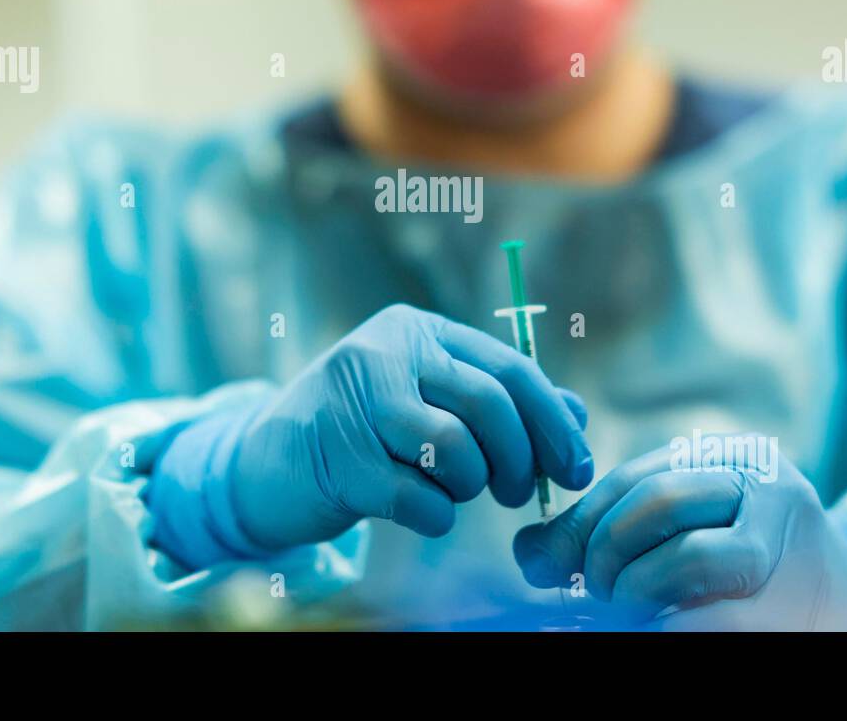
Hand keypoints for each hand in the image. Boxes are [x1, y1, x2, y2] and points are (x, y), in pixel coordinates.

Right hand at [230, 304, 593, 549]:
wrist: (268, 463)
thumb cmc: (364, 430)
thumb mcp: (429, 400)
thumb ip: (499, 401)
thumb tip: (576, 414)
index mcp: (416, 331)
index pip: (510, 368)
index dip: (554, 423)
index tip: (578, 468)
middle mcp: (384, 352)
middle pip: (489, 404)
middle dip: (520, 459)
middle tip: (518, 494)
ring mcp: (355, 403)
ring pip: (456, 449)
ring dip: (470, 486)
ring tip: (452, 490)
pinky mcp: (337, 459)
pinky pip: (418, 498)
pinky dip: (435, 515)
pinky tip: (423, 512)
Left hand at [513, 438, 846, 628]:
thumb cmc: (745, 559)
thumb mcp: (683, 526)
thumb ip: (607, 532)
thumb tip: (530, 555)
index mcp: (729, 455)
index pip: (633, 477)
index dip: (580, 522)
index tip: (547, 563)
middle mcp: (762, 483)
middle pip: (657, 501)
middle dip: (606, 551)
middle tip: (595, 590)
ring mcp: (782, 539)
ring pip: (686, 555)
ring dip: (635, 589)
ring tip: (626, 607)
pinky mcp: (789, 601)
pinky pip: (713, 614)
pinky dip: (665, 623)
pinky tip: (653, 623)